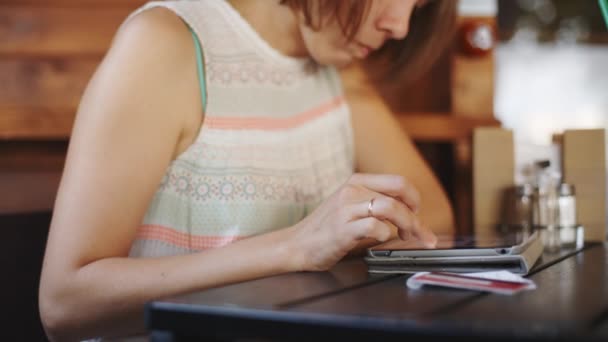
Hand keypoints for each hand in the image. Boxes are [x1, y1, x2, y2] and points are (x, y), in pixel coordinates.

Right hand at [287, 173, 437, 271]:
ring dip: (407, 225)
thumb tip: (407, 211)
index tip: (417, 215)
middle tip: (421, 234)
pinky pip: (375, 227)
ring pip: (390, 208)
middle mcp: (352, 190)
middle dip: (416, 217)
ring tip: (406, 238)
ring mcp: (346, 209)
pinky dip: (385, 235)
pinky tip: (380, 240)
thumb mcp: (350, 205)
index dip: (414, 200)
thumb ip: (374, 202)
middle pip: (399, 196)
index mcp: (356, 181)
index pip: (398, 182)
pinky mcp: (342, 229)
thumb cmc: (326, 229)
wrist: (297, 245)